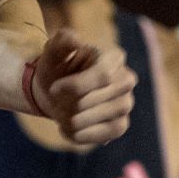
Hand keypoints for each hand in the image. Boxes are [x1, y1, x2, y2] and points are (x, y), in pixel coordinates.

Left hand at [32, 27, 133, 146]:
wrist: (52, 93)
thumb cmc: (55, 67)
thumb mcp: (52, 52)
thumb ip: (63, 41)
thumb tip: (78, 41)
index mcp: (113, 57)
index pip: (103, 75)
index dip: (76, 86)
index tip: (53, 89)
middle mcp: (126, 79)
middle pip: (105, 98)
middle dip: (75, 104)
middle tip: (56, 103)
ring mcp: (125, 103)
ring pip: (112, 116)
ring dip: (79, 121)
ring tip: (60, 117)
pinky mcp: (120, 124)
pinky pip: (110, 133)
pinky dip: (85, 136)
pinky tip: (66, 130)